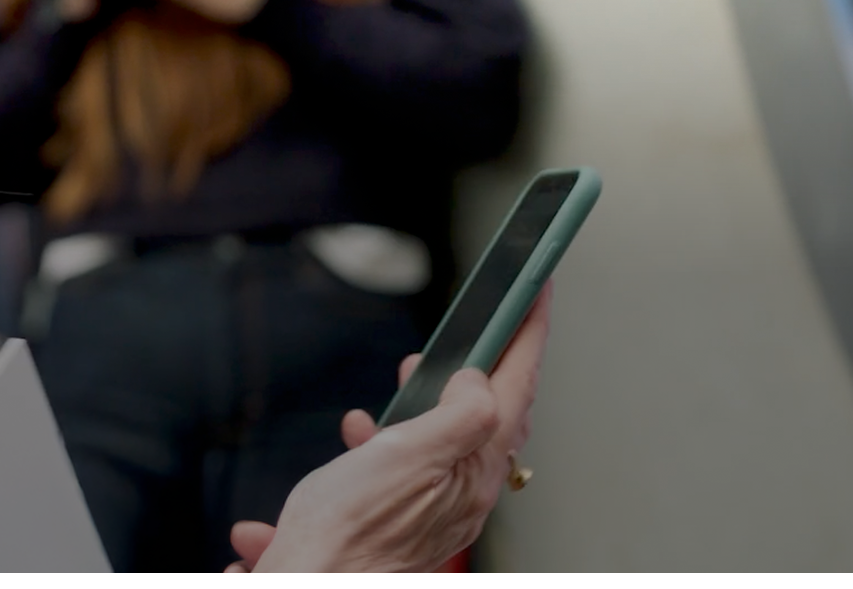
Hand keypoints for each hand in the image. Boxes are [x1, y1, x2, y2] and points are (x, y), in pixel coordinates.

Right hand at [232, 284, 553, 572]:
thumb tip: (479, 380)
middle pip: (491, 410)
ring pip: (449, 434)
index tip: (537, 292)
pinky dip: (386, 436)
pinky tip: (360, 431)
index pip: (516, 386)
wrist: (315, 581)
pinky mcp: (404, 512)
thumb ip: (456, 415)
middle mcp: (465, 487)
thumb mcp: (407, 457)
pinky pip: (404, 461)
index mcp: (476, 468)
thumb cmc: (351, 532)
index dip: (528, 333)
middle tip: (477, 324)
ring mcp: (437, 501)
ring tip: (412, 374)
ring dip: (432, 395)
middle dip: (483, 362)